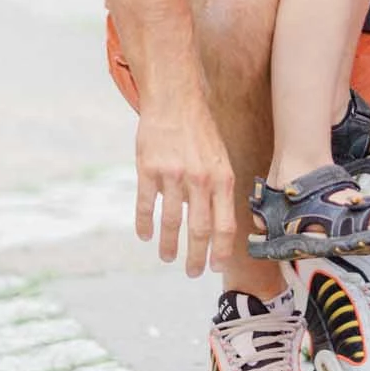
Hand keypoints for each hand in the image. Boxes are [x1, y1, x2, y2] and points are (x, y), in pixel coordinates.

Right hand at [134, 92, 236, 275]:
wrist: (175, 98)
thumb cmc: (199, 131)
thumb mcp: (219, 158)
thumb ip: (218, 190)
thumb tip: (216, 224)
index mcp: (222, 177)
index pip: (225, 224)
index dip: (221, 250)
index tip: (216, 267)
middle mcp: (200, 179)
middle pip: (199, 229)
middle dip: (195, 257)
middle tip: (191, 272)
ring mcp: (173, 174)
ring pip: (171, 221)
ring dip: (169, 245)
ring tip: (167, 257)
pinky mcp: (148, 168)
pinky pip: (146, 204)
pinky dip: (145, 225)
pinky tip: (145, 236)